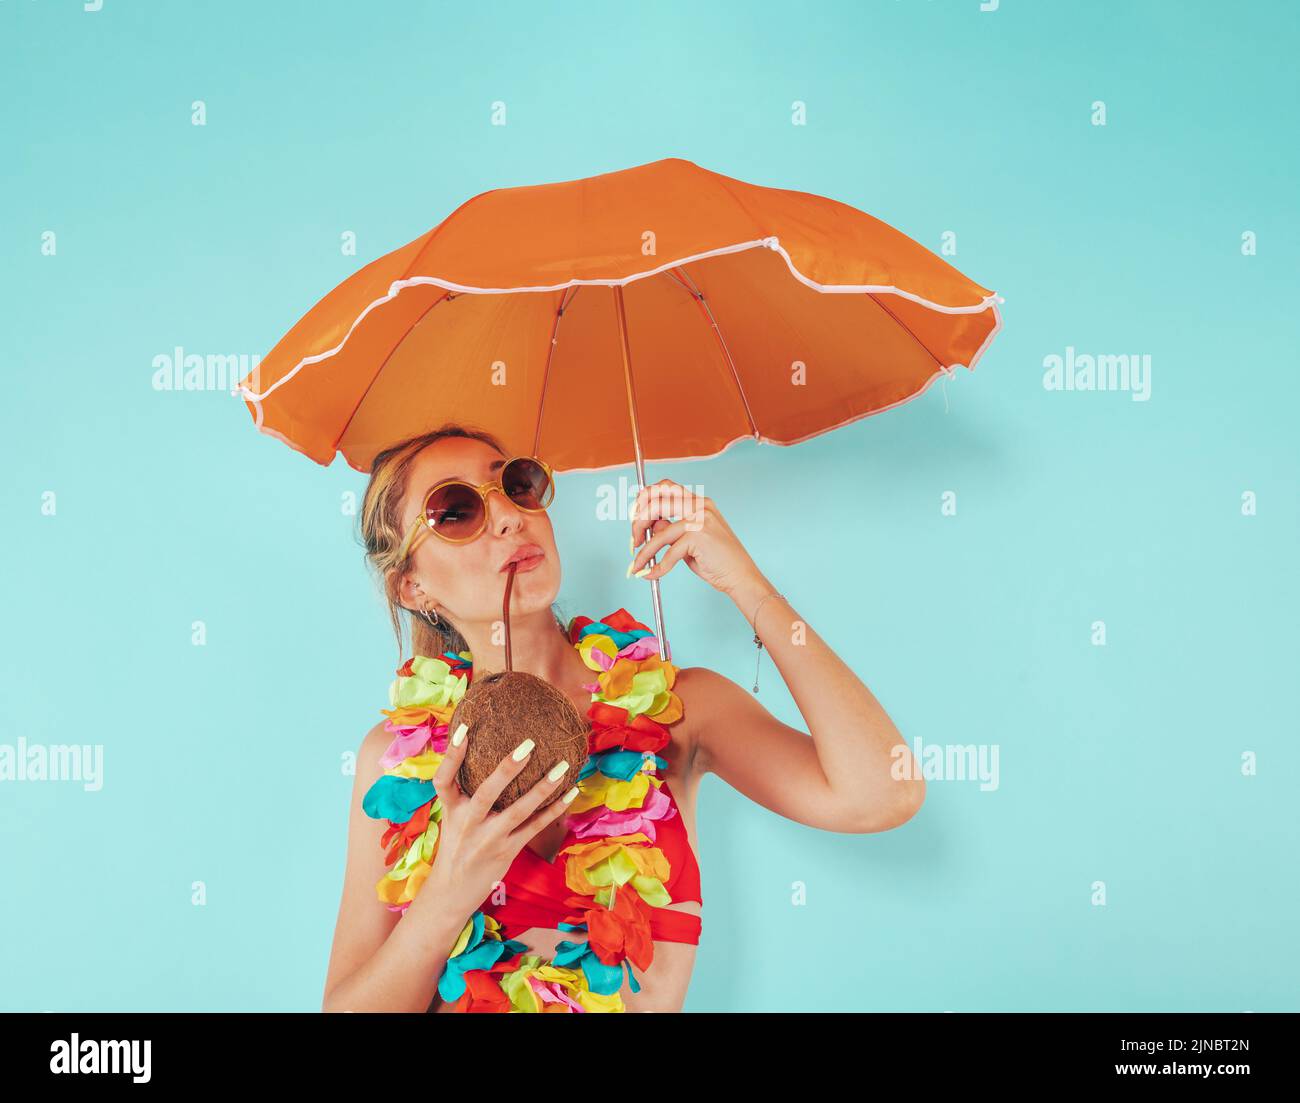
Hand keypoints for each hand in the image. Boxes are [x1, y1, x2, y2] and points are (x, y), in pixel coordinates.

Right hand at [412, 723, 575, 921]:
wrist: (450, 894)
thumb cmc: (456, 847)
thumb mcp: (452, 819)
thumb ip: (464, 794)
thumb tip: (484, 753)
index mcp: (451, 811)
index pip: (443, 780)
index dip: (452, 755)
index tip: (464, 728)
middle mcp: (468, 824)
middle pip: (485, 793)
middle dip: (506, 769)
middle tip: (528, 744)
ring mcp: (489, 839)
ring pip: (517, 811)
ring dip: (542, 788)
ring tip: (562, 767)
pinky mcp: (507, 851)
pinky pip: (534, 827)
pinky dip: (554, 810)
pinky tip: (571, 793)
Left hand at [628, 478, 761, 597]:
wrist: (740, 576)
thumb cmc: (717, 560)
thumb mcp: (688, 541)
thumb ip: (670, 530)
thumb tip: (648, 527)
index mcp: (698, 502)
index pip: (665, 487)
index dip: (644, 500)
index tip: (635, 518)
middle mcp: (699, 505)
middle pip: (656, 499)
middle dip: (638, 520)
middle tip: (633, 540)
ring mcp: (700, 518)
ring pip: (659, 529)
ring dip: (644, 550)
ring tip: (637, 564)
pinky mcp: (699, 535)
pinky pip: (669, 551)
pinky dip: (657, 566)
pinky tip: (652, 574)